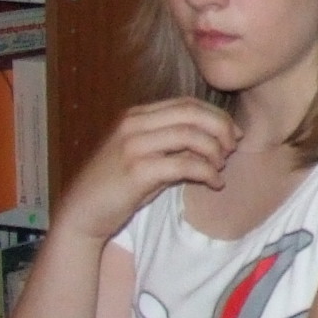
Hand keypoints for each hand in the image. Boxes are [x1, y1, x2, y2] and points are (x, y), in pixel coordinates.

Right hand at [52, 99, 239, 245]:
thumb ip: (175, 143)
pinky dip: (207, 172)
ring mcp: (133, 145)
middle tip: (233, 148)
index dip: (216, 115)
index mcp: (136, 116)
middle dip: (221, 128)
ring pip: (190, 135)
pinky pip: (185, 164)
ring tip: (221, 167)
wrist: (82, 214)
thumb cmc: (118, 187)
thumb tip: (217, 137)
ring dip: (215, 151)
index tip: (234, 133)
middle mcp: (133, 124)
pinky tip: (215, 183)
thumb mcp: (147, 157)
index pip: (187, 103)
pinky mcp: (137, 170)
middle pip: (192, 113)